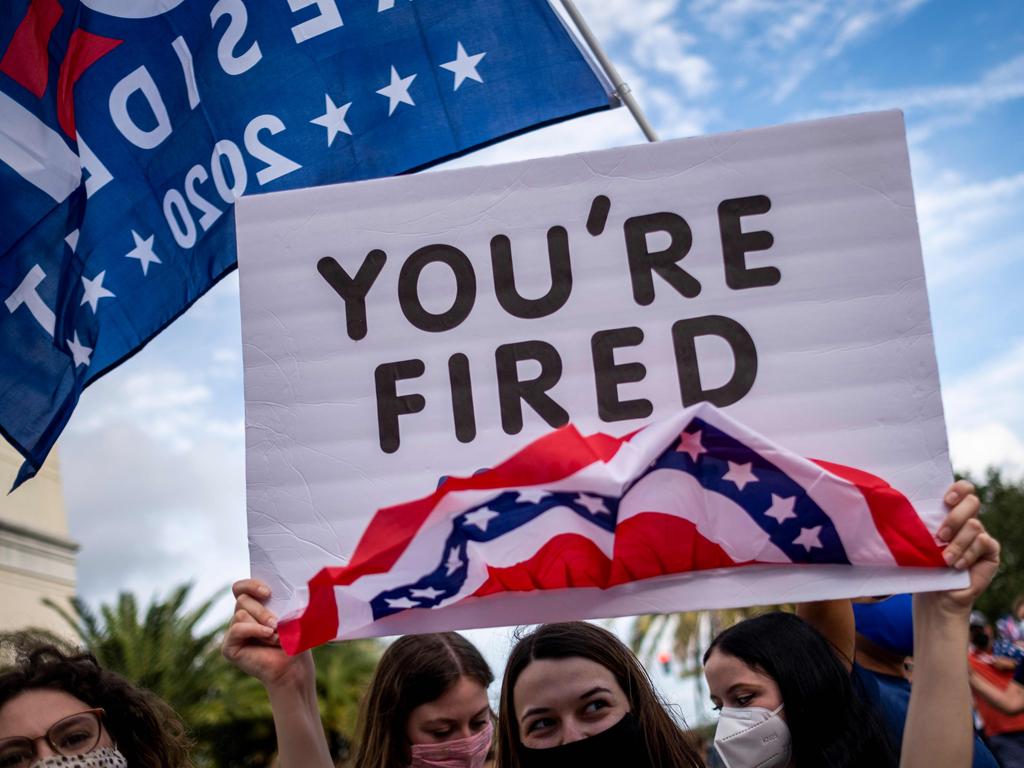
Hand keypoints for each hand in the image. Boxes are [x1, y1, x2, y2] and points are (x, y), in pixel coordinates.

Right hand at [222, 578, 314, 689]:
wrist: (293, 665)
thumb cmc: (295, 639)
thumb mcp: (293, 614)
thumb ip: (287, 599)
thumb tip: (295, 584)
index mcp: (255, 605)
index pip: (241, 587)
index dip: (251, 585)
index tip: (268, 593)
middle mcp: (241, 616)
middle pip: (242, 599)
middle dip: (262, 610)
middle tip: (277, 623)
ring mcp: (235, 631)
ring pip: (240, 614)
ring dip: (262, 624)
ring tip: (276, 637)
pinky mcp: (229, 646)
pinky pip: (237, 629)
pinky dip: (253, 630)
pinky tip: (267, 635)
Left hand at [924, 481, 999, 612]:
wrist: (936, 595)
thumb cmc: (923, 566)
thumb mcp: (918, 541)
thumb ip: (917, 524)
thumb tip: (896, 505)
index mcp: (951, 513)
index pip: (963, 489)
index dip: (959, 489)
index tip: (945, 500)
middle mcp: (968, 521)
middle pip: (972, 502)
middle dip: (955, 517)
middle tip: (940, 535)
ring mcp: (981, 536)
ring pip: (975, 525)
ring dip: (957, 542)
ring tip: (945, 558)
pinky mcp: (990, 552)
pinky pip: (984, 542)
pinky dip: (968, 554)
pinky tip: (957, 565)